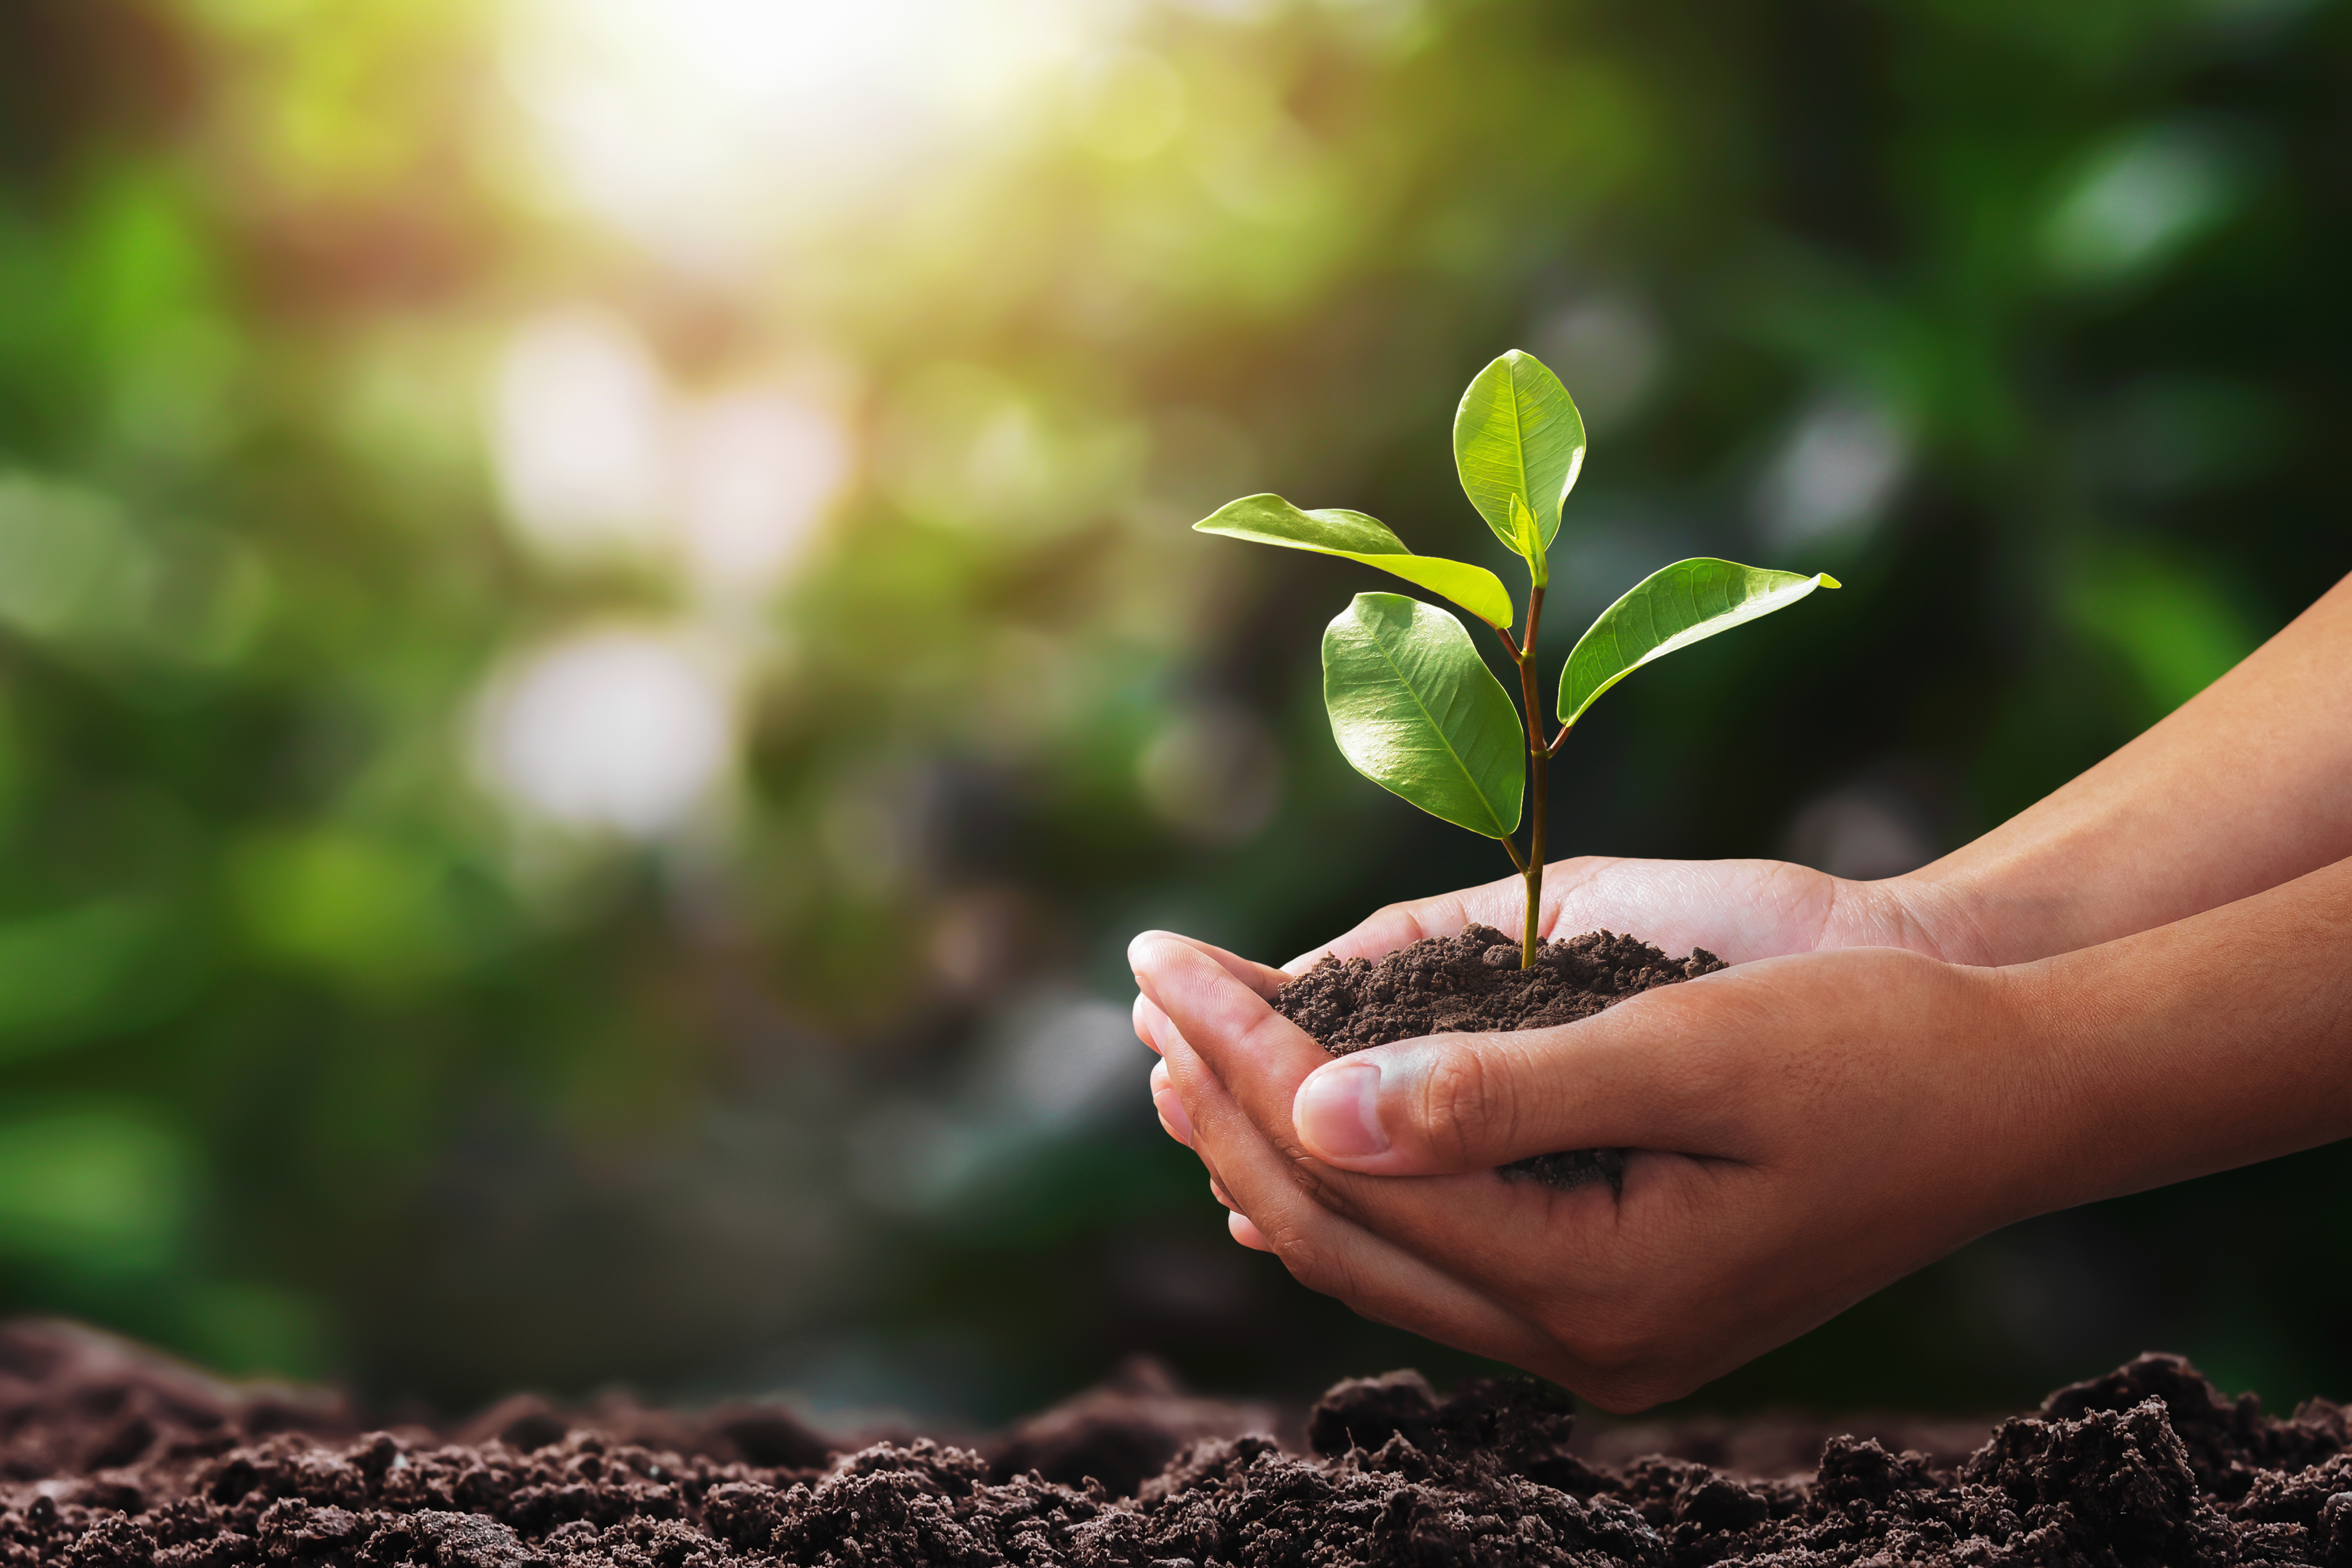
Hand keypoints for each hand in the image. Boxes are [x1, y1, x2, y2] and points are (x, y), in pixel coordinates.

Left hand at [1133, 855, 2351, 1409]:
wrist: (2006, 1089)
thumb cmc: (1869, 1044)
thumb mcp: (1687, 1046)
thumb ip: (1498, 1091)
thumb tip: (1310, 1107)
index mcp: (1602, 1287)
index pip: (1357, 1171)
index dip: (1244, 1059)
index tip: (1161, 962)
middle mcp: (1583, 1341)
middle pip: (1341, 1228)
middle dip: (1228, 1105)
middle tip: (1143, 996)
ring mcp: (1595, 1335)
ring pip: (1373, 1253)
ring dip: (1268, 1147)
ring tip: (1178, 1053)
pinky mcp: (1608, 1298)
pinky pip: (1433, 1259)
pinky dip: (1347, 1190)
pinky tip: (1281, 1140)